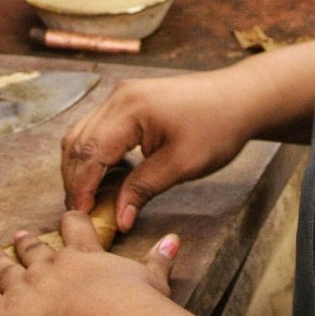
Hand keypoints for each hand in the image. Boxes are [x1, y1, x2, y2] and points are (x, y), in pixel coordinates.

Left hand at [0, 210, 179, 315]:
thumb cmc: (135, 304)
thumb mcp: (153, 278)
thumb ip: (159, 259)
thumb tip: (174, 240)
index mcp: (85, 255)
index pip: (74, 229)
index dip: (68, 222)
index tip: (65, 216)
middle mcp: (53, 265)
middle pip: (37, 248)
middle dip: (27, 242)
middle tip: (20, 234)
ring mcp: (28, 287)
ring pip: (8, 269)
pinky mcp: (9, 312)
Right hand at [61, 72, 255, 232]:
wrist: (240, 98)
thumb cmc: (217, 127)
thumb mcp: (182, 164)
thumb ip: (143, 189)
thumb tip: (118, 219)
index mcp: (130, 109)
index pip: (89, 152)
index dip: (80, 187)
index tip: (81, 215)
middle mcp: (118, 97)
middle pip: (77, 142)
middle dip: (74, 179)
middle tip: (81, 212)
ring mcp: (122, 95)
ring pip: (82, 133)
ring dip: (80, 166)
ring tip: (88, 197)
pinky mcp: (128, 99)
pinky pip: (97, 127)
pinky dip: (92, 152)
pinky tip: (103, 175)